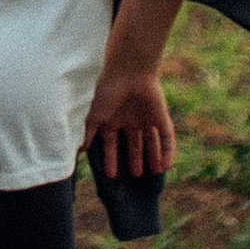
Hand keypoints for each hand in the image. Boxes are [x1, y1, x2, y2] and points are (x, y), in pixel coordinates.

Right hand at [84, 69, 175, 183]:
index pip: (111, 144)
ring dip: (153, 157)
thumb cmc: (107, 91)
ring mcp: (146, 118)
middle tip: (136, 176)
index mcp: (112, 119)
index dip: (111, 159)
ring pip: (151, 142)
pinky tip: (166, 166)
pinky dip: (168, 152)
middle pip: (134, 144)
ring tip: (153, 174)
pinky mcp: (161, 117)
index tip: (110, 176)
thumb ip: (88, 133)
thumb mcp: (94, 115)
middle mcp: (130, 119)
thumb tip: (81, 149)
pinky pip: (167, 138)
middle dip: (135, 159)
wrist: (128, 72)